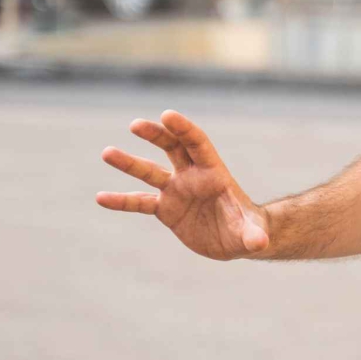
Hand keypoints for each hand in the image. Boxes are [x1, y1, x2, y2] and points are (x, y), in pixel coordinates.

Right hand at [96, 109, 270, 260]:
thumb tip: (259, 244)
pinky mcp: (166, 209)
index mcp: (213, 172)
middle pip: (172, 147)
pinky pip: (140, 202)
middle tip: (135, 124)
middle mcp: (192, 176)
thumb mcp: (251, 233)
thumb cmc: (247, 229)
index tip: (167, 115)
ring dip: (129, 162)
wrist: (236, 241)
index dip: (184, 128)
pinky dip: (121, 200)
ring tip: (107, 152)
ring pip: (149, 171)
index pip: (197, 143)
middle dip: (155, 135)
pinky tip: (101, 197)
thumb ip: (253, 235)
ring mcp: (177, 191)